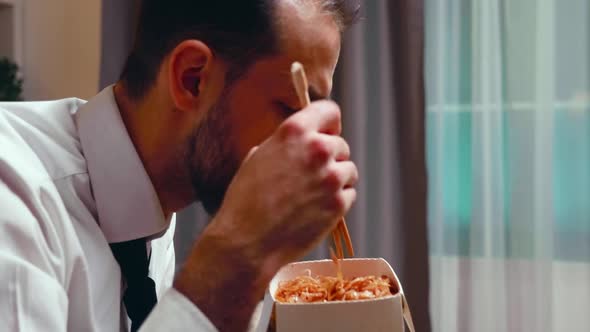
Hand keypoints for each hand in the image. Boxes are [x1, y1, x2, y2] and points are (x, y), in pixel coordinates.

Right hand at [215, 100, 357, 266]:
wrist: (247, 240)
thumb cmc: (245, 200)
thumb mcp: (258, 157)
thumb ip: (285, 144)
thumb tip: (301, 143)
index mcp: (294, 131)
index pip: (329, 111)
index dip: (328, 123)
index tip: (325, 133)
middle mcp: (317, 149)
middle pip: (341, 144)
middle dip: (330, 157)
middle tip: (311, 175)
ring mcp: (331, 177)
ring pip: (349, 170)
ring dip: (336, 179)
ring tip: (313, 194)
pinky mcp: (339, 203)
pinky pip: (349, 194)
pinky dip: (338, 200)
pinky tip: (316, 209)